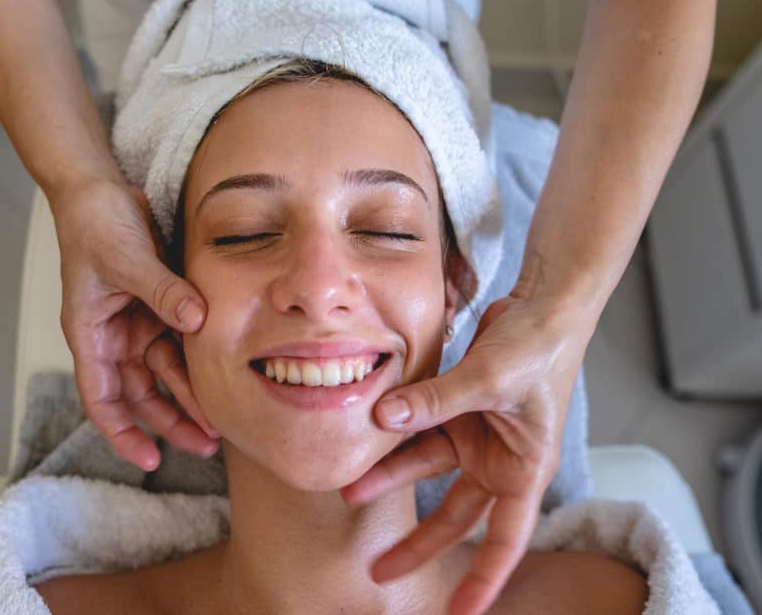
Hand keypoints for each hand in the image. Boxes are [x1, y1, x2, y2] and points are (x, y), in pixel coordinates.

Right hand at [50, 178, 218, 470]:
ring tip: (223, 420)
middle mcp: (115, 337)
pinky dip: (198, 360)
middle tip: (206, 445)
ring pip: (166, 372)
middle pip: (142, 394)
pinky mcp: (161, 306)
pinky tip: (225, 376)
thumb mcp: (125, 259)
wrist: (99, 189)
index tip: (148, 459)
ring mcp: (138, 323)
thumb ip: (162, 292)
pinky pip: (182, 341)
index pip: (102, 398)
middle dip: (171, 422)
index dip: (122, 433)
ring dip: (191, 394)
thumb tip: (198, 320)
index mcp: (91, 335)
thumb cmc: (94, 224)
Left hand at [340, 292, 594, 614]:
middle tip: (377, 569)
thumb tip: (383, 419)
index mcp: (525, 469)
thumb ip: (435, 401)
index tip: (457, 613)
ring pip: (425, 470)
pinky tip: (363, 443)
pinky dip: (393, 438)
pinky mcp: (457, 411)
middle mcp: (500, 461)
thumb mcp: (489, 378)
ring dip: (388, 478)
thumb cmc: (539, 346)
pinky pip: (419, 432)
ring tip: (348, 490)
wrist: (541, 305)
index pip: (503, 540)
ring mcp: (476, 436)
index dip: (482, 580)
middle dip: (416, 544)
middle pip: (454, 517)